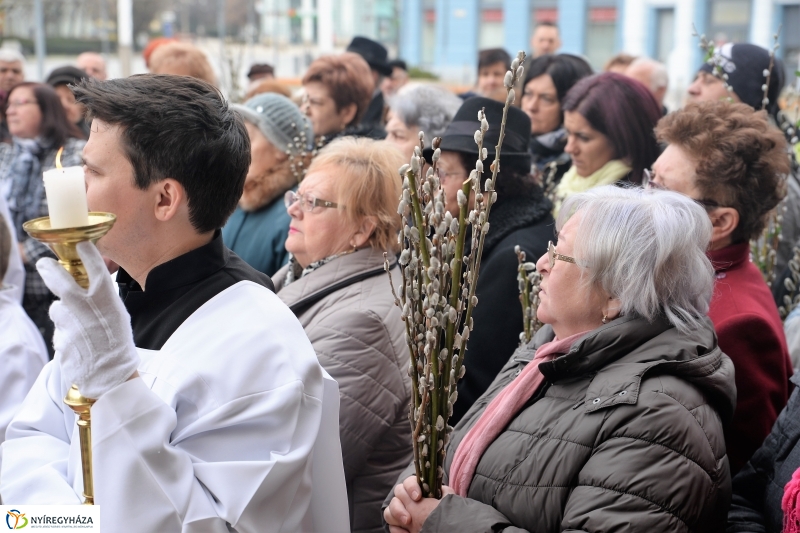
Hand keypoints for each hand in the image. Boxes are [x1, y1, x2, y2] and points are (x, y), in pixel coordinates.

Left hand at [37, 241, 138, 397]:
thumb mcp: (119, 316)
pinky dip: (66, 333)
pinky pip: (59, 330)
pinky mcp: (58, 339)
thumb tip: (89, 291)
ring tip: (79, 327)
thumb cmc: (119, 346)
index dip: (86, 252)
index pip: (94, 266)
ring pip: (58, 309)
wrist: (110, 377)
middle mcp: (84, 307)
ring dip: (64, 313)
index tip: (80, 245)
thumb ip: (103, 301)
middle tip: (44, 264)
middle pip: (59, 279)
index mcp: (105, 298)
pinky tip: (79, 343)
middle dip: (49, 268)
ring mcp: (68, 323)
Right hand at [384, 476, 454, 532]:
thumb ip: (445, 493)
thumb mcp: (445, 502)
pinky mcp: (398, 526)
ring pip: (389, 509)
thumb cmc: (441, 513)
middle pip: (397, 493)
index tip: (418, 497)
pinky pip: (391, 526)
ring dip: (397, 515)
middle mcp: (406, 500)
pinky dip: (397, 530)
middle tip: (410, 516)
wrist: (440, 529)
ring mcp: (400, 513)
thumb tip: (444, 489)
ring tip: (407, 522)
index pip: (408, 482)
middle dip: (402, 503)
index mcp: (417, 490)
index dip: (411, 487)